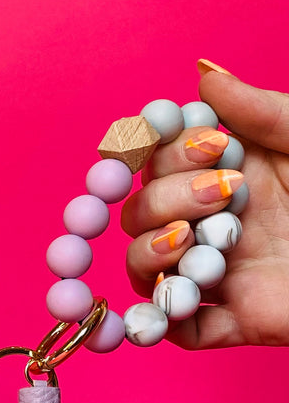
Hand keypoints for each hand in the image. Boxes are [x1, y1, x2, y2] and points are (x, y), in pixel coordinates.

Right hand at [123, 67, 288, 348]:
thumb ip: (260, 110)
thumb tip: (202, 74)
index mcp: (234, 173)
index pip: (162, 159)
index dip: (163, 150)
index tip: (209, 143)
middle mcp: (217, 221)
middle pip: (142, 211)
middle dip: (164, 197)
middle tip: (224, 193)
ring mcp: (223, 273)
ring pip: (143, 267)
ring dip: (150, 250)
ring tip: (192, 241)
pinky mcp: (235, 321)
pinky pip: (173, 329)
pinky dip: (161, 317)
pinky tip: (186, 294)